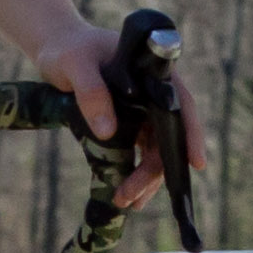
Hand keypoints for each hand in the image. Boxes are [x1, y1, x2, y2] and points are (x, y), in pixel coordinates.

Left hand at [42, 16, 198, 211]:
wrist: (56, 49)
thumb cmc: (68, 50)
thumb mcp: (75, 66)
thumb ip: (91, 92)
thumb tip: (107, 131)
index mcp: (154, 72)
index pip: (181, 105)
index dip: (191, 134)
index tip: (196, 163)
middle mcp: (155, 93)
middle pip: (167, 136)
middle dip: (155, 171)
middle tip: (132, 198)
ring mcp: (143, 109)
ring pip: (155, 149)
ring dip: (145, 178)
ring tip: (128, 203)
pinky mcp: (129, 122)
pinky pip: (139, 151)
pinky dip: (134, 172)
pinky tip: (124, 192)